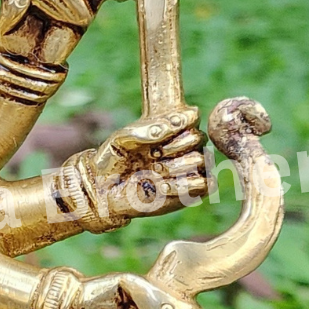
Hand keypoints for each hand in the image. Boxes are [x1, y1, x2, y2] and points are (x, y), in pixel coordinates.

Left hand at [84, 108, 208, 222]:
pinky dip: (183, 185)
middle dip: (174, 146)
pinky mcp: (190, 192)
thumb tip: (179, 121)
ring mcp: (188, 169)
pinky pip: (204, 184)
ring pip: (200, 160)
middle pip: (198, 137)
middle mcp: (183, 147)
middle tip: (153, 154)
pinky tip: (162, 186)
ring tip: (153, 171)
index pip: (192, 116)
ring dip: (174, 166)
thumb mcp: (124, 138)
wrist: (104, 190)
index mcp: (169, 129)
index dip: (182, 120)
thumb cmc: (113, 160)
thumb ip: (150, 129)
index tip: (164, 129)